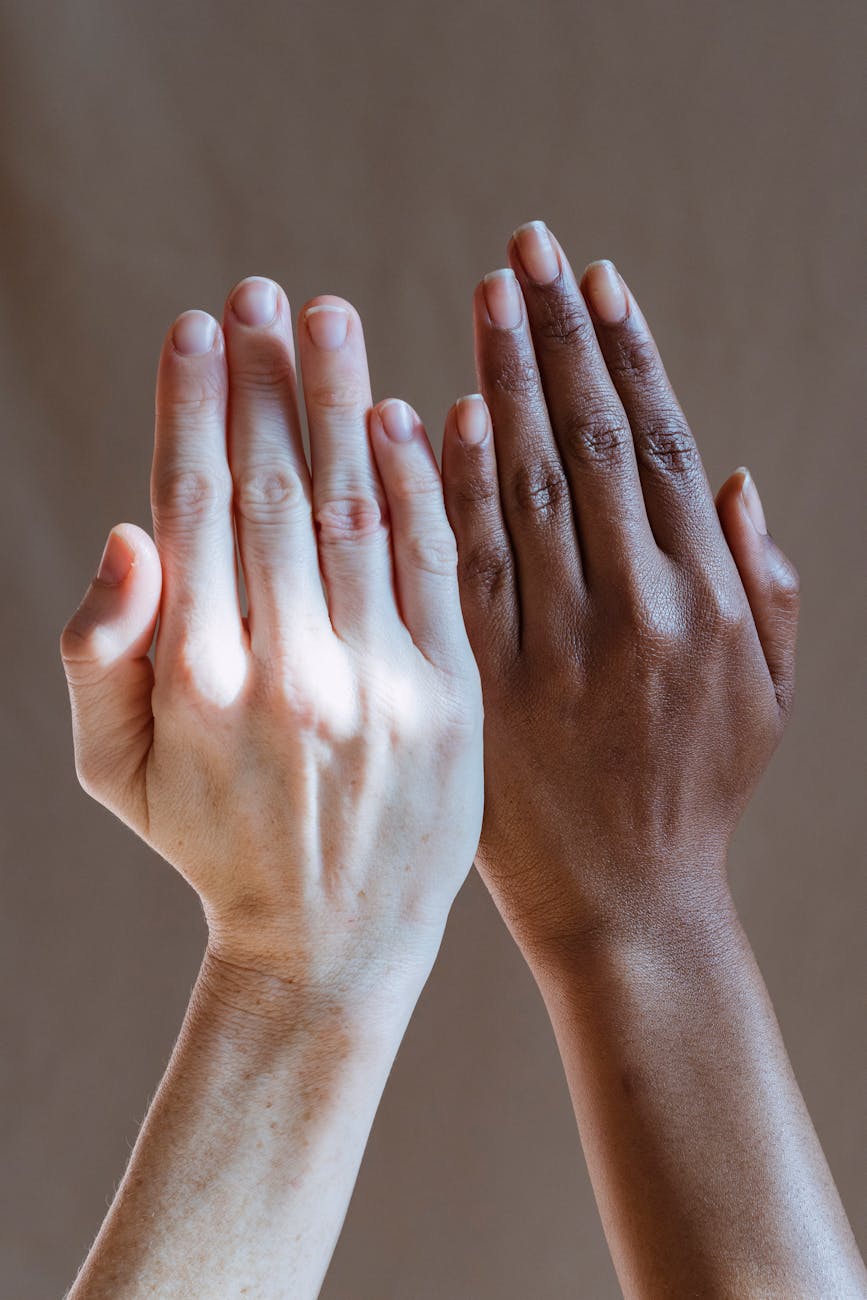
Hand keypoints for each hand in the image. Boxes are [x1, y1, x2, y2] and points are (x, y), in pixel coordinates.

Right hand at [61, 277, 482, 1006]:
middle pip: (276, 489)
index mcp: (197, 676)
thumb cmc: (210, 845)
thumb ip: (95, 653)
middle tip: (268, 292)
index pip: (195, 505)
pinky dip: (425, 486)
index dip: (195, 404)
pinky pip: (437, 569)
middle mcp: (289, 668)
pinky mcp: (451, 698)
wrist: (332, 944)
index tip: (202, 324)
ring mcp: (379, 681)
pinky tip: (410, 415)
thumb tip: (129, 532)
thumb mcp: (112, 772)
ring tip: (332, 318)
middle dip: (268, 380)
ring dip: (344, 403)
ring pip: (360, 510)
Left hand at [442, 224, 799, 956]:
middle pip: (594, 443)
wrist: (626, 903)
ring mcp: (555, 648)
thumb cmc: (699, 792)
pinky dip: (451, 486)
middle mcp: (636, 610)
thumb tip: (740, 479)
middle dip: (557, 337)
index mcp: (708, 601)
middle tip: (525, 250)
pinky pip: (464, 569)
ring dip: (504, 383)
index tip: (596, 280)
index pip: (665, 448)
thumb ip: (768, 584)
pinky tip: (435, 415)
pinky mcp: (483, 685)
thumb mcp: (768, 695)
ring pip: (528, 487)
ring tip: (486, 298)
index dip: (629, 355)